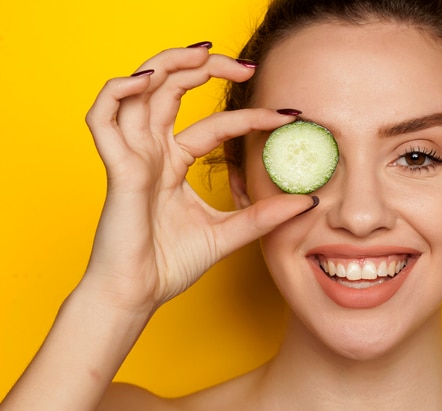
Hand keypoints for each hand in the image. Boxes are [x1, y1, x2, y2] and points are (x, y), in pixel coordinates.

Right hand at [82, 45, 310, 317]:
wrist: (139, 295)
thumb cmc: (170, 264)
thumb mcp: (229, 233)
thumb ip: (264, 215)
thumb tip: (308, 201)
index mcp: (174, 163)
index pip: (215, 125)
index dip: (250, 116)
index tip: (290, 115)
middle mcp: (152, 152)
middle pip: (172, 90)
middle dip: (206, 67)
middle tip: (246, 65)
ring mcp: (133, 157)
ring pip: (138, 90)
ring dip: (168, 64)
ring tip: (205, 54)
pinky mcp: (116, 168)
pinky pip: (103, 117)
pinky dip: (117, 92)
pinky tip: (146, 80)